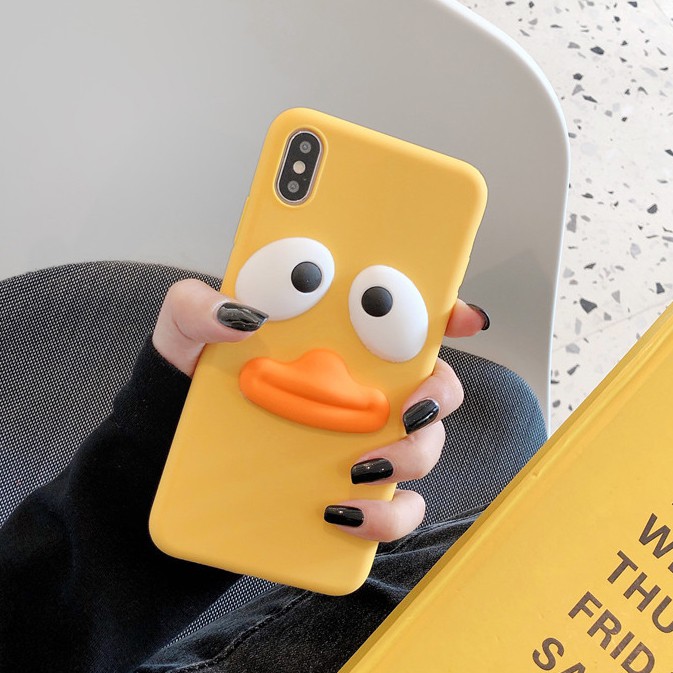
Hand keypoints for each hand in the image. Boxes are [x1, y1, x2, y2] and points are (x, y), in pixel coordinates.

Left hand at [152, 279, 488, 542]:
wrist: (170, 452)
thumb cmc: (191, 383)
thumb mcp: (183, 333)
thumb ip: (197, 307)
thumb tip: (240, 312)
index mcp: (336, 341)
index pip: (405, 320)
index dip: (447, 314)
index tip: (464, 319)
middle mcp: (360, 389)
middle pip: (433, 386)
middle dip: (436, 398)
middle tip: (405, 411)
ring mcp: (359, 442)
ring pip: (424, 448)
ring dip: (409, 460)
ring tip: (358, 471)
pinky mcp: (350, 491)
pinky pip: (395, 509)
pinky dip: (384, 517)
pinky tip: (343, 513)